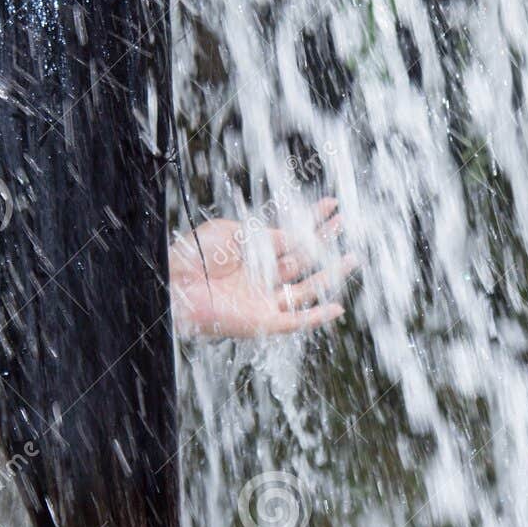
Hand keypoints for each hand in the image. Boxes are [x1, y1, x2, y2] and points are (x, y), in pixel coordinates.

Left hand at [169, 196, 359, 339]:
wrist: (174, 283)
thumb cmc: (194, 254)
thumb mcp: (232, 233)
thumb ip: (265, 236)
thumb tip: (294, 236)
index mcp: (254, 253)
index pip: (290, 236)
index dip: (312, 221)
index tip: (332, 205)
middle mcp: (261, 277)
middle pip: (302, 259)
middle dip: (324, 241)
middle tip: (345, 224)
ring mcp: (263, 299)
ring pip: (306, 288)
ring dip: (329, 275)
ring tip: (353, 259)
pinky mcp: (261, 321)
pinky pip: (295, 321)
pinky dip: (316, 316)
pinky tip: (337, 308)